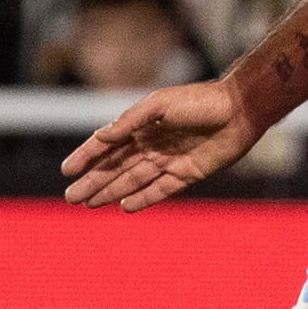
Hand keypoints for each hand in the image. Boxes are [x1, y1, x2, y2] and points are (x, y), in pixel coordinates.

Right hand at [60, 78, 263, 209]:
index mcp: (142, 125)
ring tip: (88, 204)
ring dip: (111, 192)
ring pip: (133, 180)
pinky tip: (124, 207)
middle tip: (71, 198)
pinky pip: (161, 189)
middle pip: (116, 167)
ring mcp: (169, 160)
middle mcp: (152, 144)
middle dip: (93, 182)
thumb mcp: (159, 105)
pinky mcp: (188, 173)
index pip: (107, 144)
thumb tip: (101, 137)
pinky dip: (143, 198)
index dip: (86, 157)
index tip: (67, 171)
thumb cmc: (199, 101)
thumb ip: (130, 121)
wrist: (240, 109)